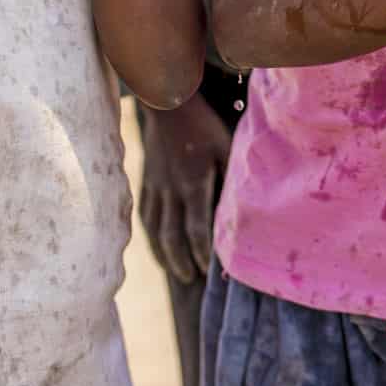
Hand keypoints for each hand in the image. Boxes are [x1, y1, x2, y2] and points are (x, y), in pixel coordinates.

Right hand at [138, 97, 231, 285]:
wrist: (167, 106)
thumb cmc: (203, 126)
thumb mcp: (225, 147)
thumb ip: (232, 176)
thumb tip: (241, 206)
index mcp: (192, 183)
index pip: (194, 227)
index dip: (200, 252)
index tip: (208, 270)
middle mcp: (170, 190)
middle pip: (171, 235)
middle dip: (180, 260)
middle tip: (190, 279)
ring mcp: (155, 187)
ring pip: (154, 229)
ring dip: (163, 254)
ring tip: (174, 271)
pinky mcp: (146, 181)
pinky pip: (144, 215)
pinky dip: (150, 235)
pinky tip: (156, 245)